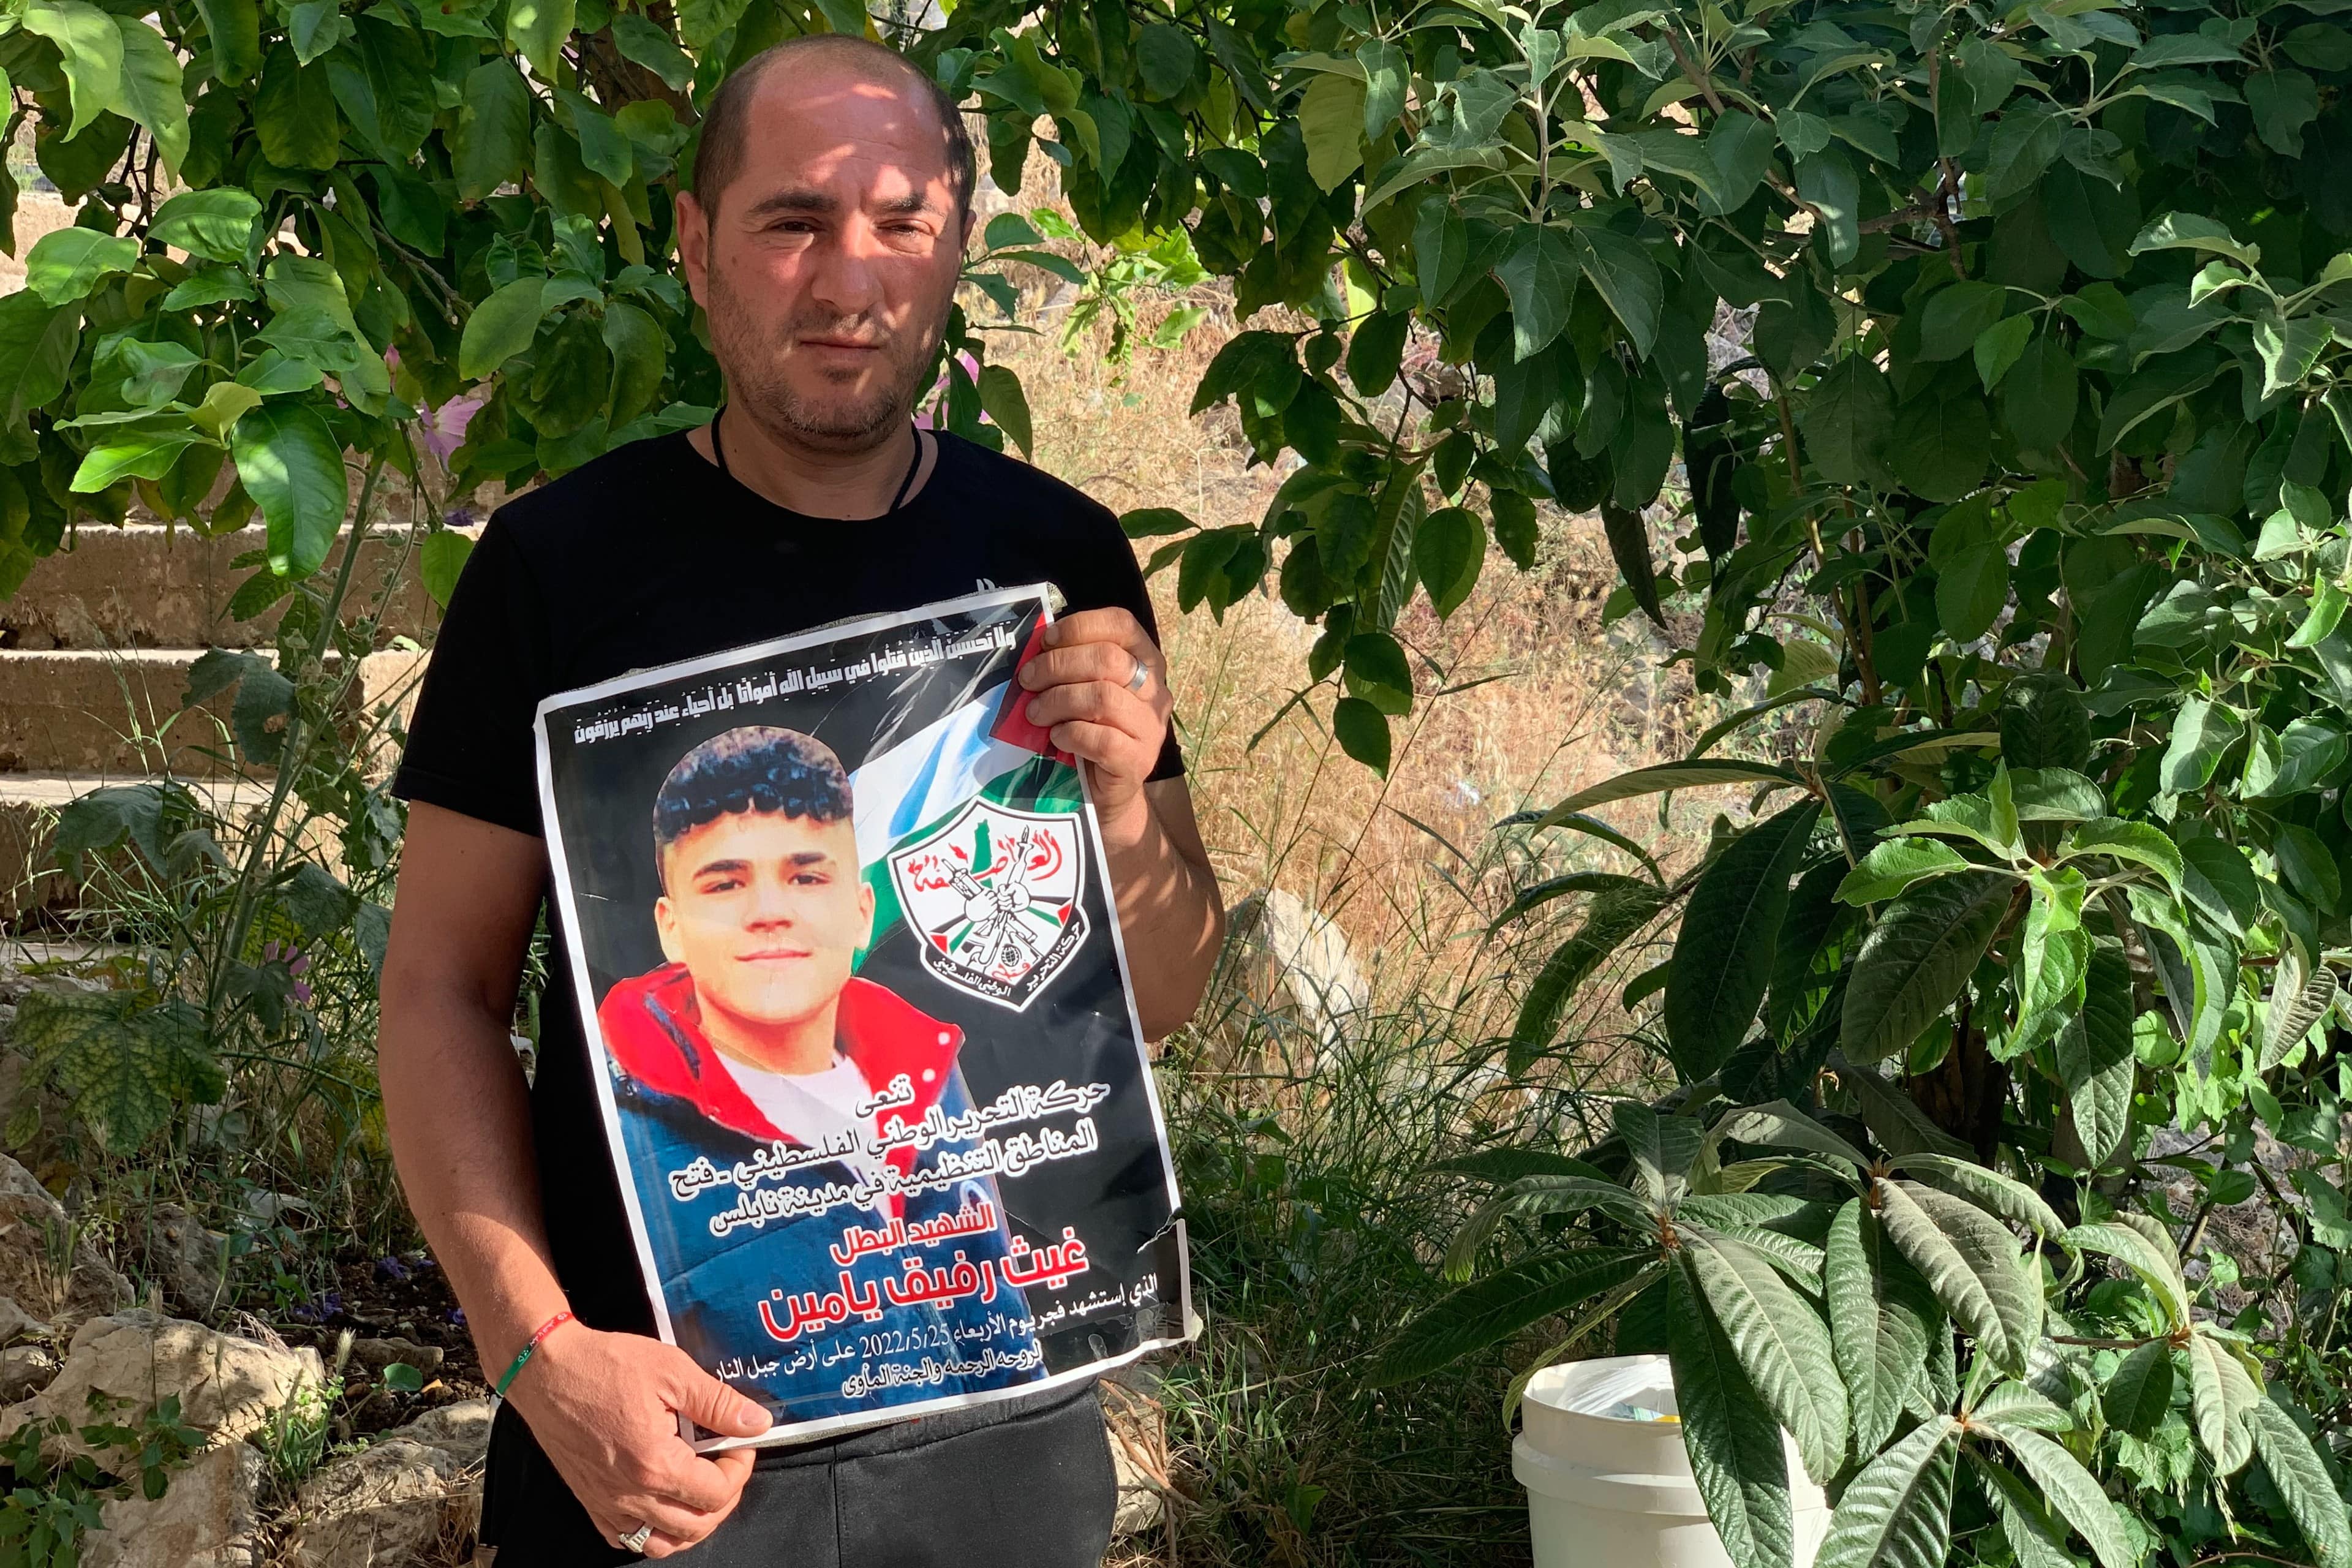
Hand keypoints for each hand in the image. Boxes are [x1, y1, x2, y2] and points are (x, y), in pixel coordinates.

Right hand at [503, 1324, 771, 1557]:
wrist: (545, 1371)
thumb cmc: (605, 1365)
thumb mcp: (672, 1372)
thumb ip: (718, 1403)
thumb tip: (757, 1423)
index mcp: (655, 1465)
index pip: (717, 1494)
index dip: (740, 1470)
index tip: (741, 1444)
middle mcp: (630, 1495)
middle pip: (695, 1526)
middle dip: (723, 1498)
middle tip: (727, 1465)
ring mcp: (607, 1504)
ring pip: (661, 1543)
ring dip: (691, 1524)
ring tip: (701, 1489)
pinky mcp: (589, 1502)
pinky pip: (627, 1538)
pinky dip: (653, 1531)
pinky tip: (662, 1502)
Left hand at [1018, 608, 1171, 839]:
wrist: (1105, 793)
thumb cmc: (1088, 731)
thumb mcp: (1082, 689)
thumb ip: (1070, 665)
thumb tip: (1033, 647)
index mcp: (1145, 661)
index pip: (1121, 624)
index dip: (1080, 626)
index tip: (1046, 641)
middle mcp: (1155, 690)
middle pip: (1107, 659)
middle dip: (1057, 666)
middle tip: (1027, 681)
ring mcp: (1151, 727)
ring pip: (1102, 697)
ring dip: (1057, 701)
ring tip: (1035, 713)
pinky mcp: (1139, 761)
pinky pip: (1100, 738)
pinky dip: (1069, 734)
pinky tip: (1057, 738)